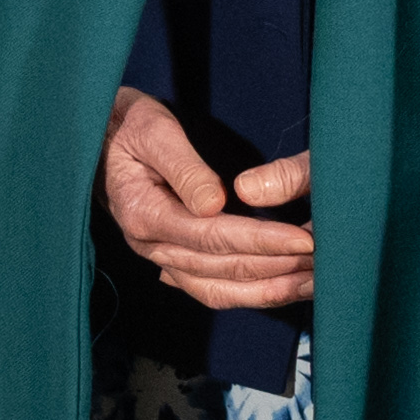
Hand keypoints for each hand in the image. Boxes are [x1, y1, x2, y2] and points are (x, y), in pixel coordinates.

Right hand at [101, 88, 318, 314]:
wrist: (98, 139)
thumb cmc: (128, 126)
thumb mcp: (153, 131)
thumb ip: (185, 168)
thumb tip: (215, 204)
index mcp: (144, 214)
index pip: (211, 236)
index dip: (259, 240)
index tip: (301, 240)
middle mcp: (150, 245)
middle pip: (220, 267)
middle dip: (274, 267)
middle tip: (321, 263)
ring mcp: (159, 256)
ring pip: (217, 288)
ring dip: (266, 290)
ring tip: (311, 284)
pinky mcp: (171, 259)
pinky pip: (210, 288)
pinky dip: (247, 293)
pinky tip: (280, 289)